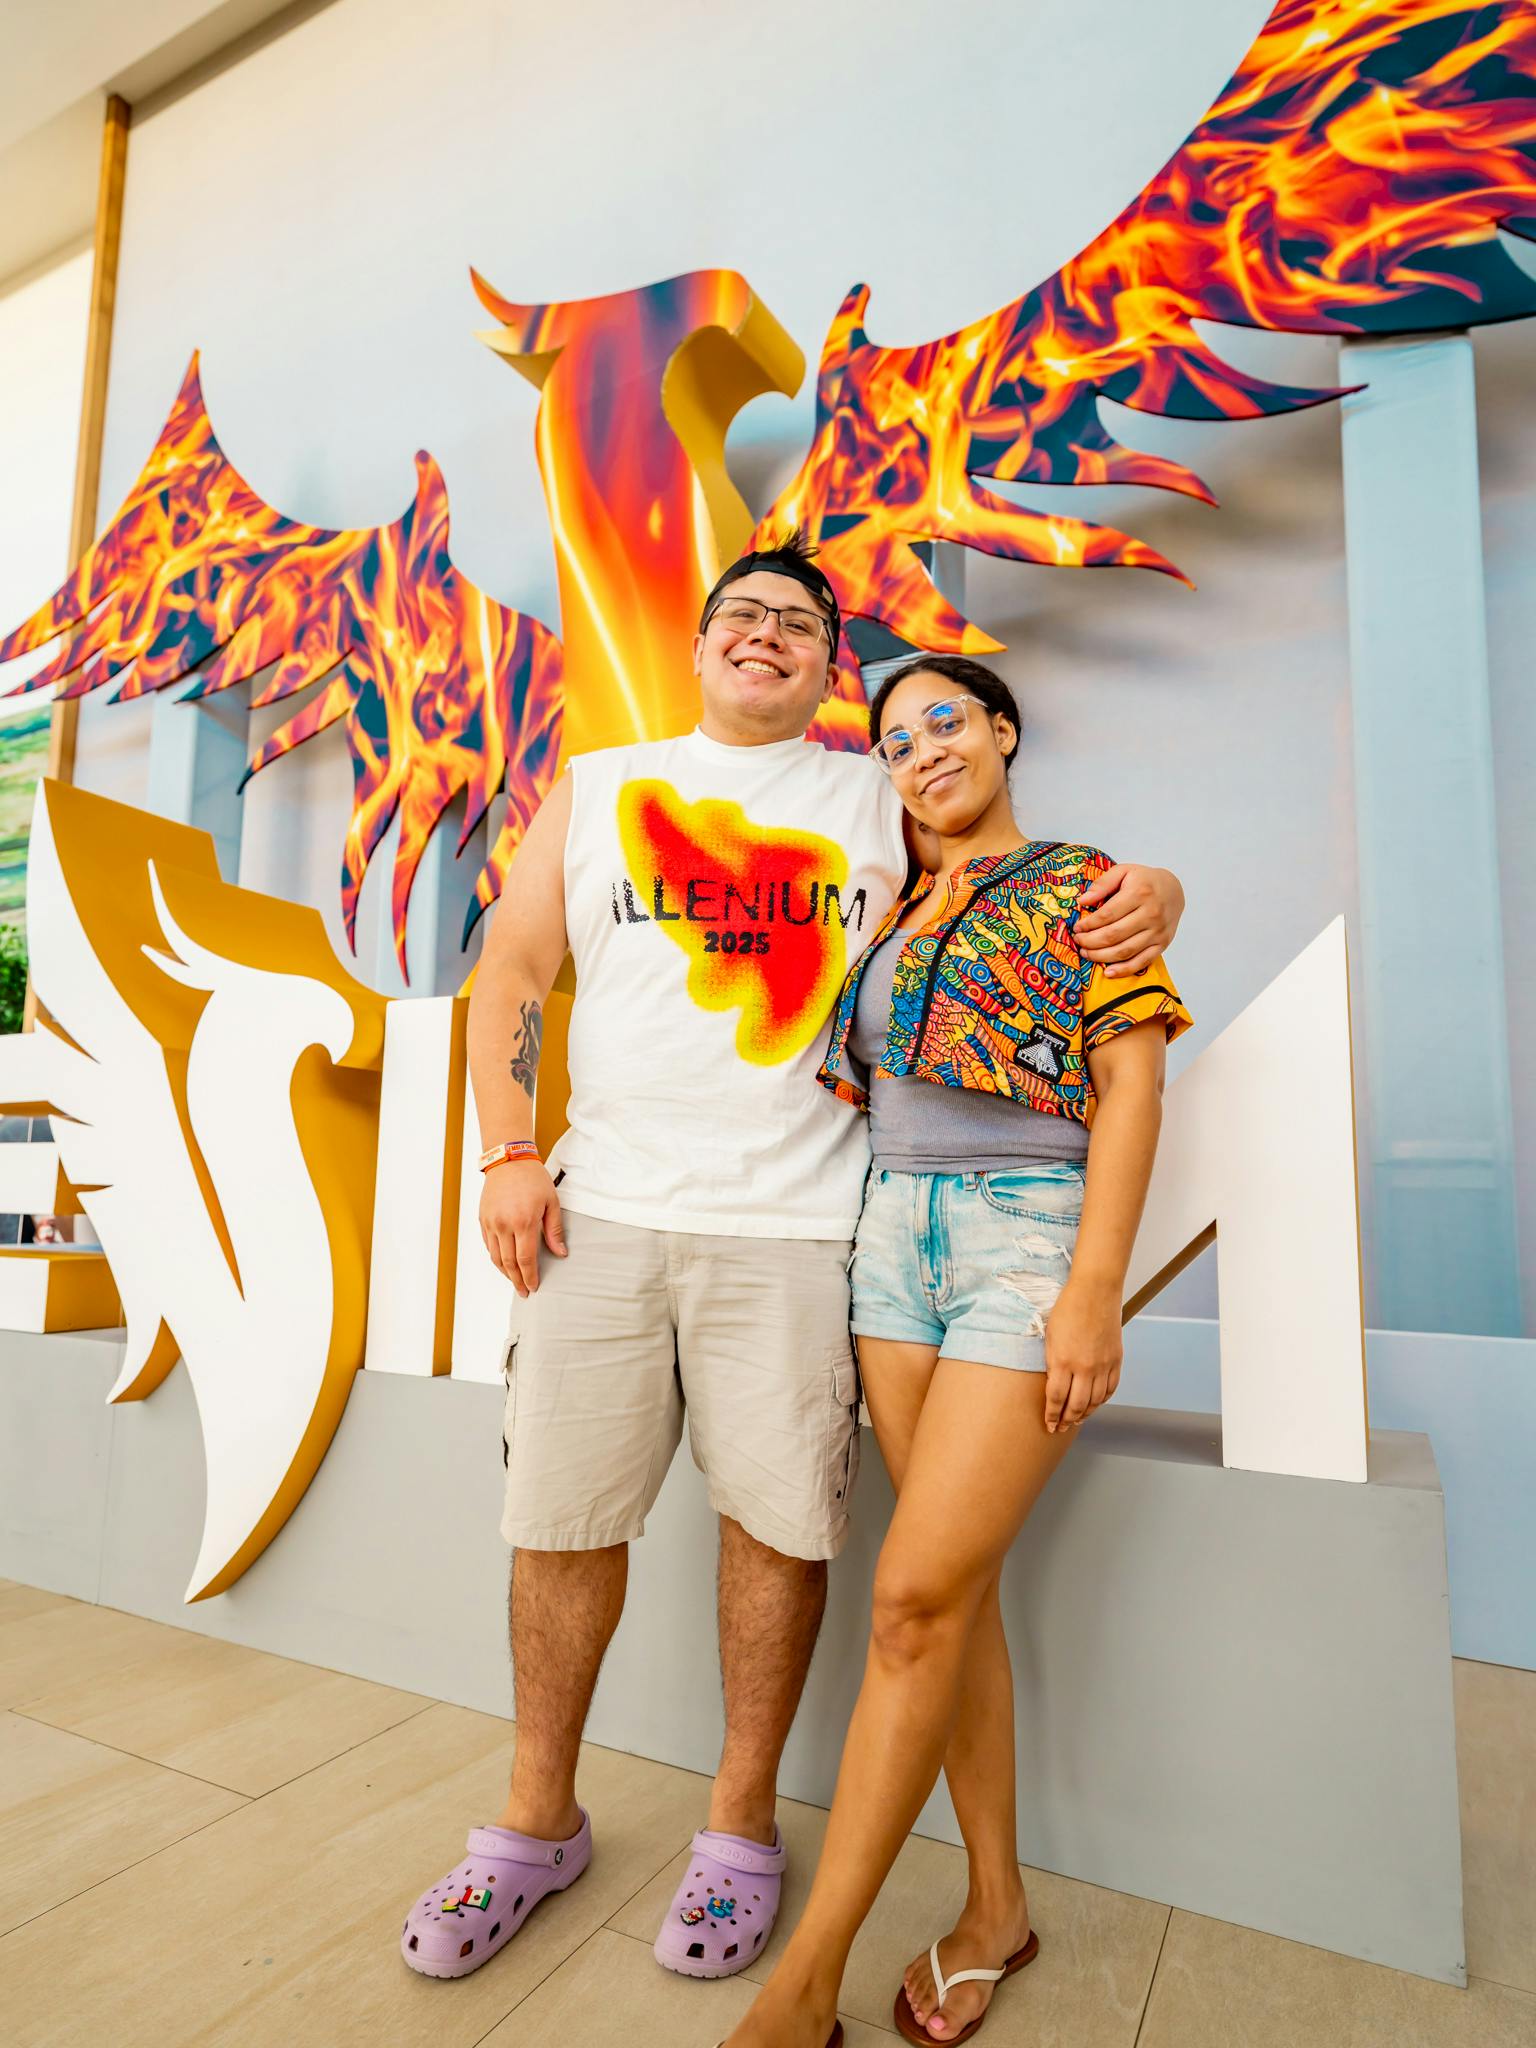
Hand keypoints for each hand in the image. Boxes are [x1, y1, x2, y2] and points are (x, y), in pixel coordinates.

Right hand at [479, 1162, 566, 1297]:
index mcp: (524, 1221)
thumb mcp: (551, 1202)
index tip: (533, 1287)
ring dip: (505, 1272)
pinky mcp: (483, 1219)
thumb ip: (554, 1230)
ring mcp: (491, 1222)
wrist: (508, 1160)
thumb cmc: (533, 1179)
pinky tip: (504, 1263)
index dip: (530, 1276)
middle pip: (508, 1263)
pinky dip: (495, 1257)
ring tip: (514, 1280)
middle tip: (524, 1292)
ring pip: (495, 1257)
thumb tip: (560, 1253)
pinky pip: (488, 1245)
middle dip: (517, 1280)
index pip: (525, 1259)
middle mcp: (504, 1225)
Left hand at [1042, 1279, 1122, 1432]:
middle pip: (1076, 1405)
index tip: (1049, 1425)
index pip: (1056, 1399)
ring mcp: (1103, 1365)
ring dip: (1085, 1413)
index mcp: (1063, 1361)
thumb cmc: (1068, 1308)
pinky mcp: (1116, 1360)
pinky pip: (1110, 1389)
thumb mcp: (1050, 1336)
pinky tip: (1095, 1403)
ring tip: (1076, 1419)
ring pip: (1095, 1401)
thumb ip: (1052, 1363)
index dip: (1052, 1416)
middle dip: (1067, 1420)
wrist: (1095, 1290)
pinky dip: (1102, 1400)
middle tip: (1061, 1428)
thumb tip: (1054, 1385)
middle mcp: (1085, 1367)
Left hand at [1075, 864, 1184, 976]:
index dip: (1088, 924)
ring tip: (1086, 953)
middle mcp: (1151, 914)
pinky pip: (1142, 962)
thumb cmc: (1145, 881)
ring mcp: (1158, 931)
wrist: (1174, 890)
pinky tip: (1108, 972)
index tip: (1077, 928)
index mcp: (1140, 893)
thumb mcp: (1124, 871)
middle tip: (1078, 941)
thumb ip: (1103, 883)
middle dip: (1090, 941)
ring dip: (1101, 956)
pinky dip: (1124, 970)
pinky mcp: (1162, 944)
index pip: (1107, 915)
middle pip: (1114, 935)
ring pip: (1125, 951)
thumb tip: (1082, 901)